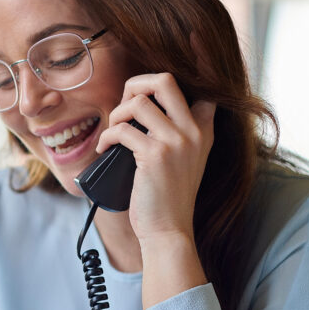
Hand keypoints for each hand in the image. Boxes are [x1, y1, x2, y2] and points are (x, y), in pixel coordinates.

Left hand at [94, 72, 215, 244]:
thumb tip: (142, 105)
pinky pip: (122, 129)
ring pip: (139, 102)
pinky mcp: (154, 155)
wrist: (169, 229)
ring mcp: (175, 141)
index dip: (163, 85)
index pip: (196, 87)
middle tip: (124, 104)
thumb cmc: (168, 196)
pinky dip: (107, 136)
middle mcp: (194, 131)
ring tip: (112, 131)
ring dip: (116, 113)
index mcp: (203, 129)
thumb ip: (176, 132)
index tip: (144, 95)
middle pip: (165, 80)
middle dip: (136, 84)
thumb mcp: (185, 159)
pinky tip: (104, 149)